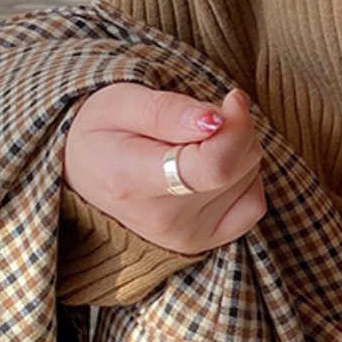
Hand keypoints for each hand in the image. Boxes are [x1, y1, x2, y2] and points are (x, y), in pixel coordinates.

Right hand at [62, 83, 265, 254]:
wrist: (86, 172)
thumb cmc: (103, 130)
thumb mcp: (121, 101)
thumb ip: (169, 110)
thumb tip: (217, 120)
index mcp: (133, 181)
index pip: (212, 167)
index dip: (237, 128)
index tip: (232, 99)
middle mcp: (163, 219)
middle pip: (238, 166)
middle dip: (232, 129)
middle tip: (196, 121)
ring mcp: (186, 236)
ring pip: (249, 177)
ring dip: (234, 150)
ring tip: (193, 145)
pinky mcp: (204, 242)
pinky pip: (254, 204)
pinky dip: (245, 178)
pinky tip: (213, 168)